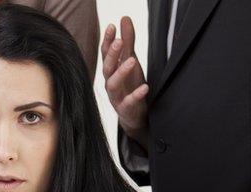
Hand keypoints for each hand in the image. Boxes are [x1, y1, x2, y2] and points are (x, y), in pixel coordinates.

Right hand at [101, 18, 148, 146]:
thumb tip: (124, 18)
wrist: (133, 114)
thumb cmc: (130, 85)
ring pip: (112, 84)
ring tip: (132, 61)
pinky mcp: (125, 109)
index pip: (105, 54)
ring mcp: (116, 97)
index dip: (107, 41)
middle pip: (106, 67)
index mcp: (110, 71)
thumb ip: (128, 41)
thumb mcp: (131, 60)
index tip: (112, 27)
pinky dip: (136, 95)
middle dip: (112, 55)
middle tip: (120, 41)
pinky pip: (128, 102)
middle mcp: (109, 83)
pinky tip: (145, 87)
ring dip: (121, 72)